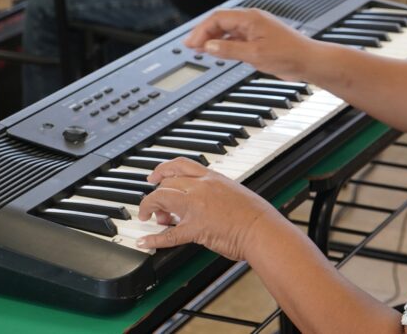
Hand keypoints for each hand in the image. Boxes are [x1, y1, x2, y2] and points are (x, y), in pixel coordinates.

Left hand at [137, 159, 275, 260]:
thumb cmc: (255, 215)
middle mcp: (201, 188)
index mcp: (212, 178)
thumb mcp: (233, 192)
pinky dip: (153, 239)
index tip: (154, 176)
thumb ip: (215, 192)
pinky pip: (168, 234)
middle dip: (156, 194)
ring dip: (150, 208)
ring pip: (161, 199)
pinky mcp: (196, 229)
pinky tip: (144, 241)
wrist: (262, 229)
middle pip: (167, 182)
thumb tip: (205, 200)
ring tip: (150, 219)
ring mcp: (196, 207)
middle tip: (156, 207)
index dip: (162, 169)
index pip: (180, 165)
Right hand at [185, 9, 316, 80]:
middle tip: (190, 46)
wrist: (309, 61)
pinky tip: (219, 52)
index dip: (201, 30)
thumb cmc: (289, 54)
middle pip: (221, 22)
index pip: (218, 18)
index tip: (191, 43)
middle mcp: (252, 21)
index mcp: (250, 18)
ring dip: (214, 39)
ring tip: (201, 50)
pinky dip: (225, 45)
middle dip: (204, 33)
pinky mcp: (260, 40)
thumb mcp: (254, 54)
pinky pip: (237, 39)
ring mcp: (256, 30)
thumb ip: (229, 50)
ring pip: (228, 31)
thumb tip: (209, 46)